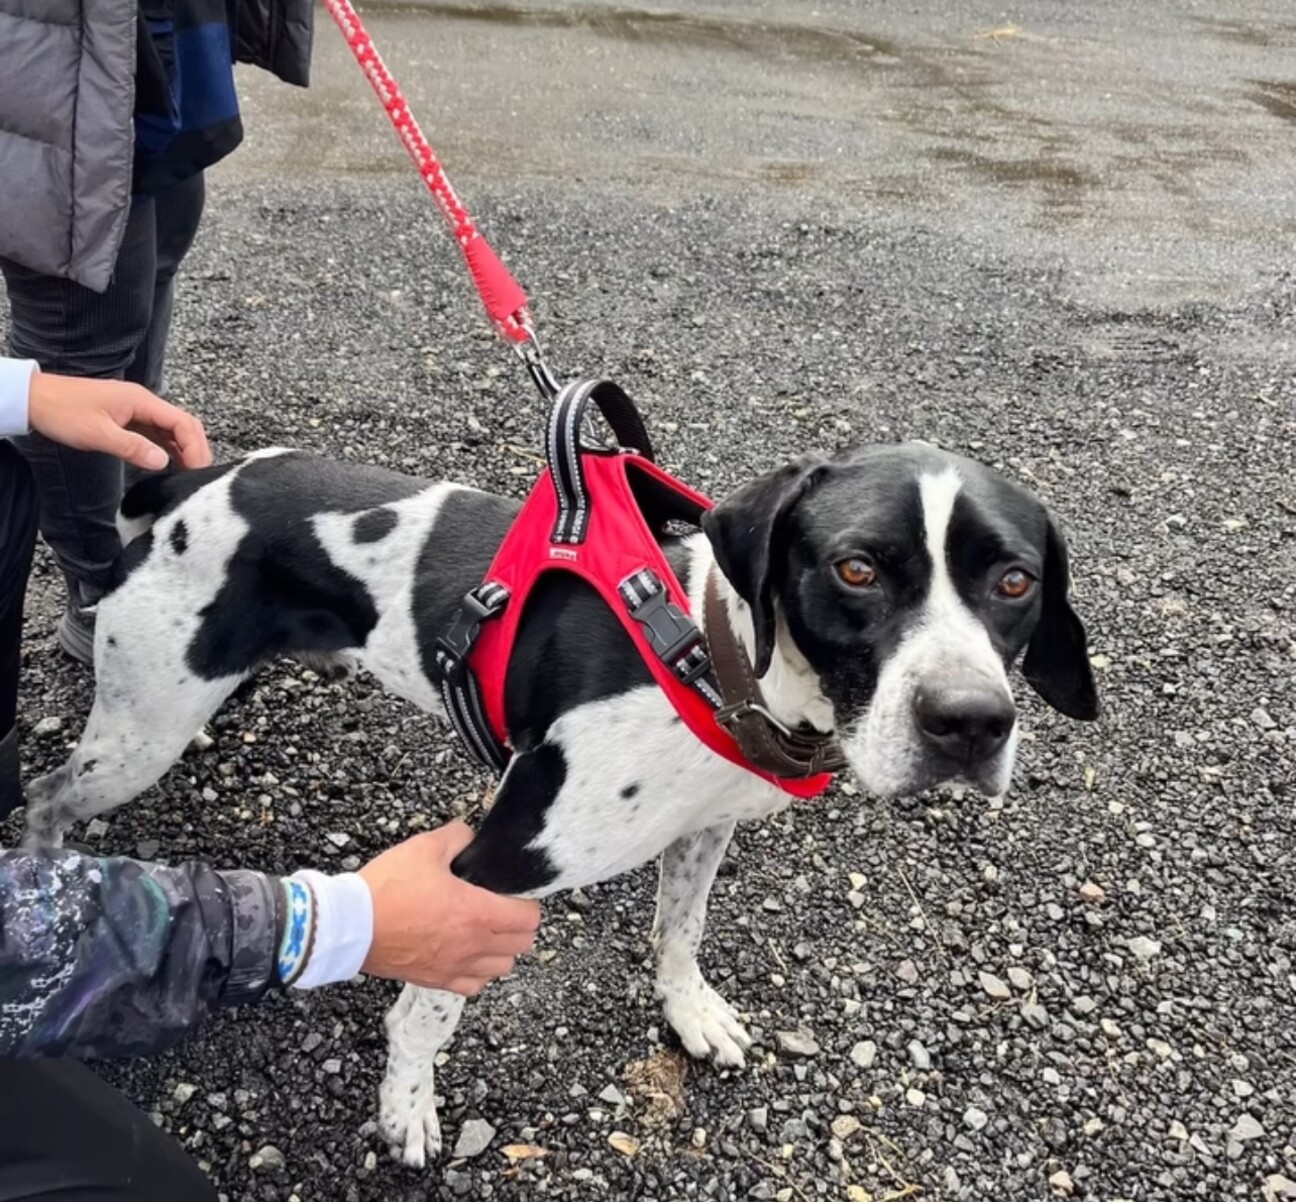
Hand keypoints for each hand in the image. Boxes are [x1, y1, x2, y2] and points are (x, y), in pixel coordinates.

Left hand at [27, 372, 211, 470]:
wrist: (34, 399)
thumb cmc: (62, 412)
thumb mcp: (97, 433)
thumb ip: (132, 447)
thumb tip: (164, 463)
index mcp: (142, 401)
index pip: (183, 423)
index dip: (196, 448)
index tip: (199, 472)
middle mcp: (145, 403)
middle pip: (184, 425)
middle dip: (197, 450)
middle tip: (201, 478)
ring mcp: (138, 411)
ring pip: (173, 431)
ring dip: (185, 451)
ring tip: (191, 475)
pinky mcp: (129, 420)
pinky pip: (158, 434)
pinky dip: (169, 449)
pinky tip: (171, 466)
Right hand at [359, 822, 540, 994]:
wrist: (349, 925)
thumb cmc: (386, 889)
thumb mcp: (424, 847)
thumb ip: (457, 837)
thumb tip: (469, 836)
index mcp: (477, 913)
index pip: (529, 918)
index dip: (528, 902)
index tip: (515, 893)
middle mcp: (472, 945)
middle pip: (522, 944)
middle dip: (519, 925)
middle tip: (504, 908)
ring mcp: (455, 966)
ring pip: (502, 968)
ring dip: (502, 950)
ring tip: (487, 931)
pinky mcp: (435, 980)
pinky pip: (474, 986)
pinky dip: (478, 972)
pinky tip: (467, 954)